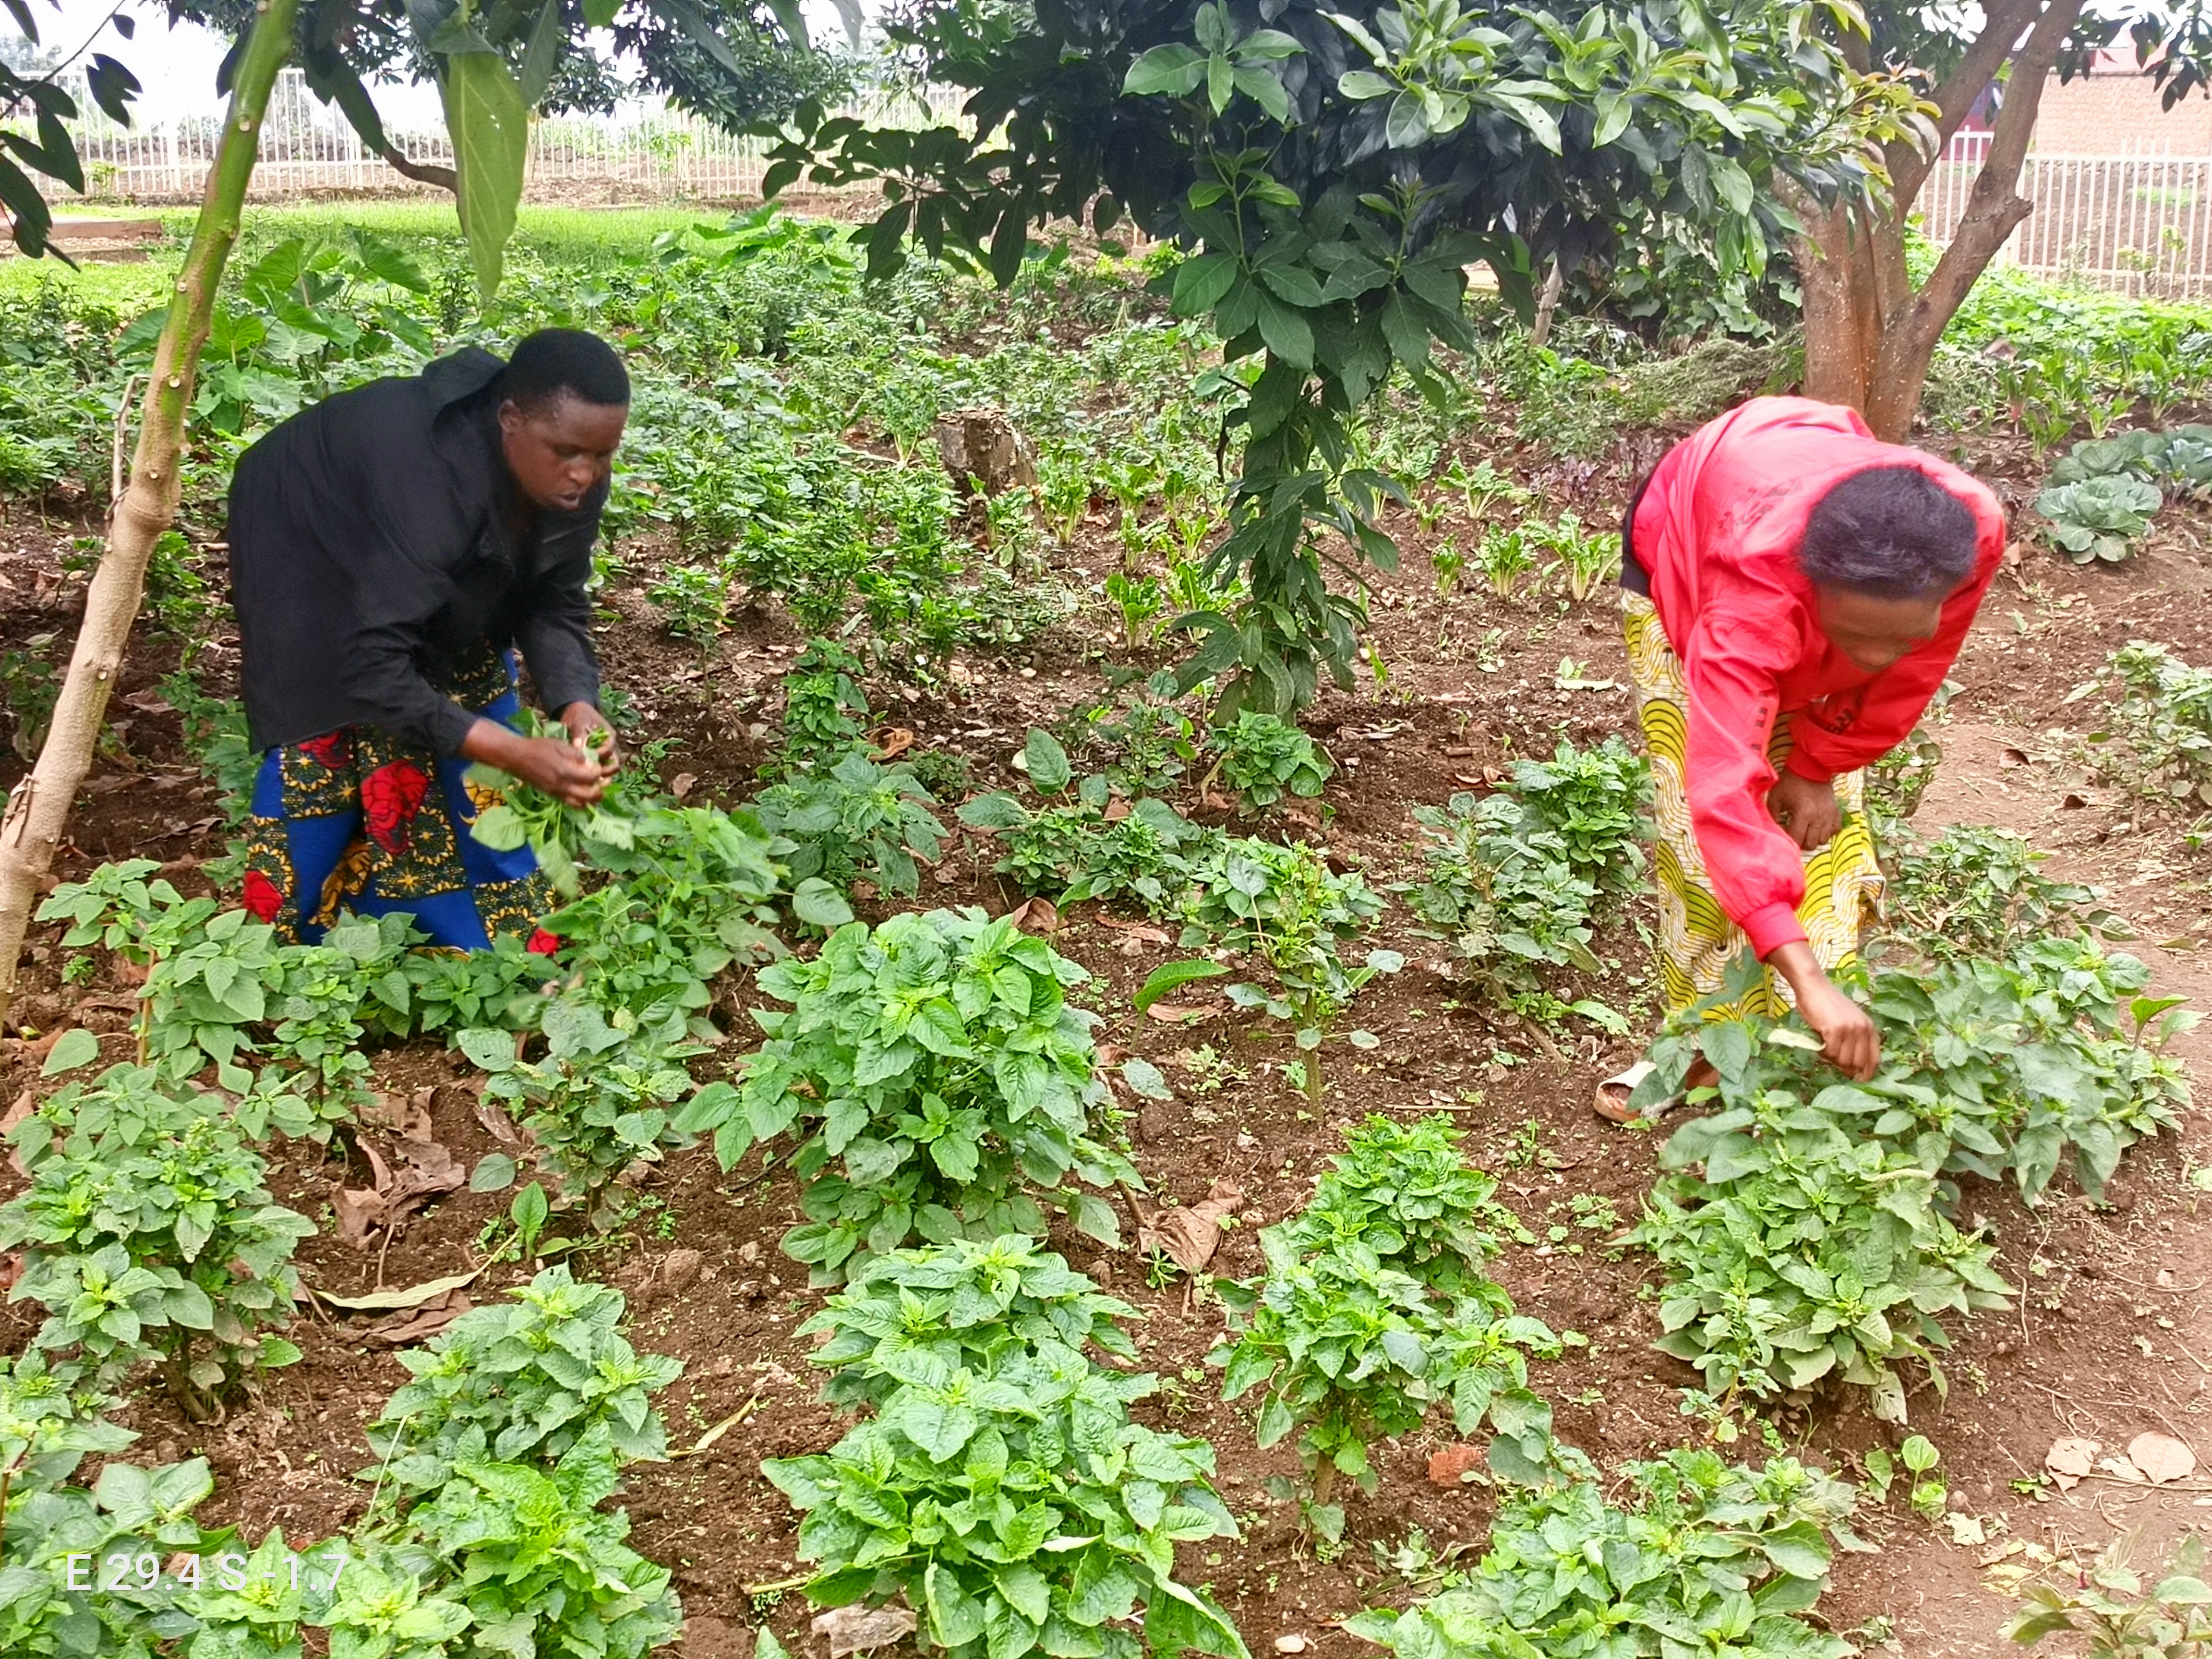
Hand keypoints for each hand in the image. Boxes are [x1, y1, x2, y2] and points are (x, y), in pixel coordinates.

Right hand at [462, 719, 606, 807]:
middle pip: (589, 796)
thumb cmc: (537, 747)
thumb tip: (592, 764)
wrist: (515, 757)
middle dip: (600, 791)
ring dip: (591, 799)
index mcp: (565, 771)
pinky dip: (579, 801)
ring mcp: (556, 792)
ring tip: (595, 790)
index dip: (599, 773)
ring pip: (580, 803)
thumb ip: (577, 755)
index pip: (591, 778)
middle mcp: (562, 785)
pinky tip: (581, 792)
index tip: (599, 767)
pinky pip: (569, 803)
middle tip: (603, 782)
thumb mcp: (559, 745)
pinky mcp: (551, 795)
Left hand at [559, 701, 619, 778]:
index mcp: (609, 736)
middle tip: (592, 775)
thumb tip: (578, 746)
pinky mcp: (595, 759)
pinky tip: (583, 779)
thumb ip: (580, 734)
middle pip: (614, 764)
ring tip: (588, 781)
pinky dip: (593, 775)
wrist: (575, 712)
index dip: (599, 755)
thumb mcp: (579, 722)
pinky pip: (598, 770)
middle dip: (605, 771)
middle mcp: (610, 747)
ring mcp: (603, 754)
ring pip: (607, 769)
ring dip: (600, 775)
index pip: (609, 750)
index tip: (587, 756)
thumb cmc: (579, 715)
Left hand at [1766, 767, 1840, 849]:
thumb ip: (1772, 816)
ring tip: (1806, 831)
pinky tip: (1818, 826)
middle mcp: (1819, 817)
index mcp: (1803, 814)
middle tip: (1794, 834)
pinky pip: (1835, 830)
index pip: (1797, 839)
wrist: (1810, 767)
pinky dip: (1826, 832)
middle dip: (1801, 843)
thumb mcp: (1775, 798)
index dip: (1788, 842)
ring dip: (1813, 838)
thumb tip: (1773, 832)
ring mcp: (1830, 815)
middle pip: (1811, 844)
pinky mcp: (1836, 812)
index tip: (1783, 836)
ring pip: (1824, 840)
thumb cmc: (1790, 782)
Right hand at [1770, 943, 1879, 1078]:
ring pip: (1843, 1060)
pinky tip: (1819, 1043)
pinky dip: (1822, 1052)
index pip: (1875, 1058)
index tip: (1860, 1080)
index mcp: (1869, 1027)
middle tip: (1833, 1060)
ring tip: (1824, 1047)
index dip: (1868, 1072)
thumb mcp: (1849, 1020)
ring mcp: (1849, 1029)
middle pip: (1858, 1063)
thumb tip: (1850, 1067)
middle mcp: (1863, 1029)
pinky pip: (1830, 1053)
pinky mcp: (1834, 1030)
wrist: (1814, 986)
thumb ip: (1854, 1039)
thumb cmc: (1827, 1004)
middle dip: (1845, 1067)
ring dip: (1831, 1059)